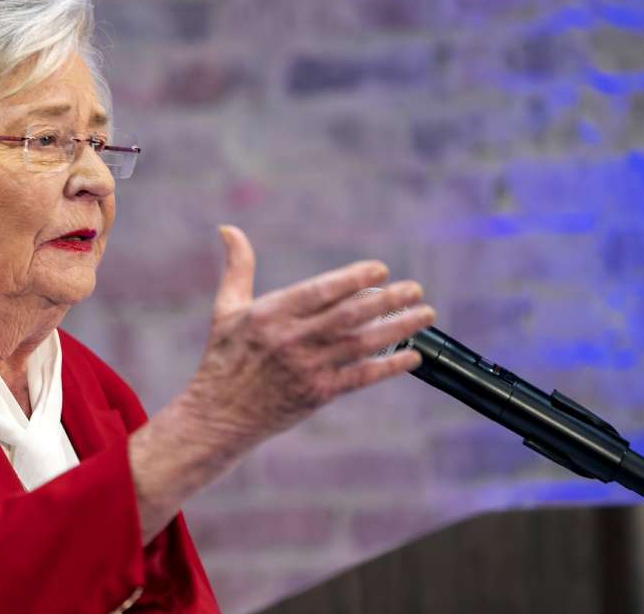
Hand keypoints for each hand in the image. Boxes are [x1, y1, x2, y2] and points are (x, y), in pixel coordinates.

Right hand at [127, 225, 435, 542]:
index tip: (381, 269)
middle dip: (388, 300)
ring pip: (362, 344)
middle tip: (416, 288)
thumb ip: (237, 267)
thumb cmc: (223, 358)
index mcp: (270, 314)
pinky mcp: (317, 394)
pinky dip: (389, 366)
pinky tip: (413, 356)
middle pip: (349, 315)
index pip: (320, 291)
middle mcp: (291, 340)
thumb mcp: (226, 309)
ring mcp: (307, 368)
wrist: (218, 415)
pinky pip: (361, 377)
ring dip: (398, 328)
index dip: (354, 278)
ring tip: (425, 313)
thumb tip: (228, 228)